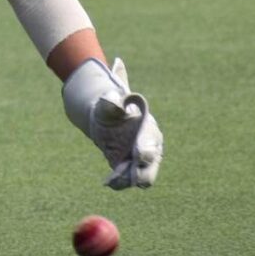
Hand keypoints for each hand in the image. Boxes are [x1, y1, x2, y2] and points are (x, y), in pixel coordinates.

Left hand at [62, 58, 163, 188]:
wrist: (101, 118)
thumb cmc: (108, 106)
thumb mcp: (107, 102)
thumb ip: (112, 97)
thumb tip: (116, 72)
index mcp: (148, 128)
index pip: (151, 142)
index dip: (146, 149)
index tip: (138, 155)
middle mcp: (149, 146)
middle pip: (152, 165)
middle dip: (143, 172)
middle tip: (131, 176)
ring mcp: (140, 160)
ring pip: (143, 177)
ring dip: (129, 180)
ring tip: (113, 179)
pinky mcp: (129, 169)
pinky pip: (128, 181)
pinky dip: (120, 183)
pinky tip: (108, 181)